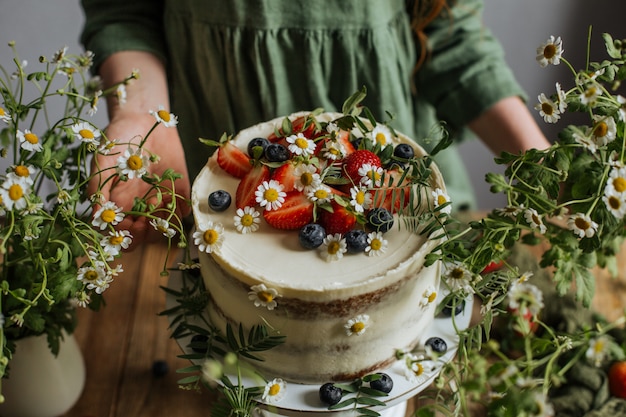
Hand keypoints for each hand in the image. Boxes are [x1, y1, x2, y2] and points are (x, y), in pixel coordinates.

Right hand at [88, 111, 190, 245]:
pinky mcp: (178, 191)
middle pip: (145, 235)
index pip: (122, 233)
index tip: (131, 225)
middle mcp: (140, 205)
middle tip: (147, 222)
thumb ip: (98, 188)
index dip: (126, 235)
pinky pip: (183, 210)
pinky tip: (173, 197)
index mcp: (119, 202)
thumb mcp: (103, 161)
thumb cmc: (118, 139)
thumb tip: (96, 217)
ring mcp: (160, 199)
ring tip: (160, 207)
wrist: (144, 119)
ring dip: (164, 224)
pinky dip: (181, 210)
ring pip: (165, 227)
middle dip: (147, 234)